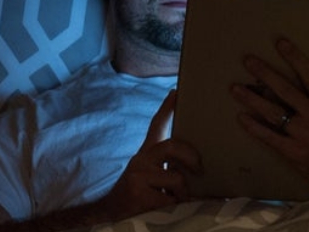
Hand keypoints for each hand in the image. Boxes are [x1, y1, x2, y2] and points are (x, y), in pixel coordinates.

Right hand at [98, 90, 201, 219]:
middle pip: (171, 145)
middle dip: (190, 156)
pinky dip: (175, 207)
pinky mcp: (138, 194)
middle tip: (200, 169)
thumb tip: (199, 168)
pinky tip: (168, 211)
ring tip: (179, 202)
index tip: (176, 92)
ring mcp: (137, 175)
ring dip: (183, 193)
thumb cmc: (138, 199)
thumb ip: (167, 169)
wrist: (108, 217)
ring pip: (175, 177)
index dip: (167, 108)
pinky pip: (170, 199)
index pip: (156, 126)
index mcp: (145, 155)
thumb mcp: (151, 179)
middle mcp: (140, 160)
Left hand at [231, 40, 308, 195]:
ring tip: (235, 88)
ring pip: (273, 113)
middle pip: (285, 90)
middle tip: (248, 60)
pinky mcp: (294, 153)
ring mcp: (303, 135)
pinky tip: (242, 117)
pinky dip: (254, 127)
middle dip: (265, 74)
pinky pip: (270, 137)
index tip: (280, 42)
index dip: (295, 57)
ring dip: (252, 99)